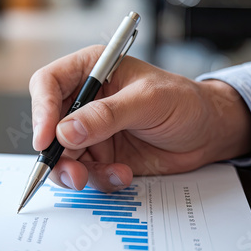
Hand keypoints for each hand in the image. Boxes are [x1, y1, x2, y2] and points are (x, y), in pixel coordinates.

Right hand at [30, 45, 250, 191]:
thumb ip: (107, 115)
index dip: (41, 110)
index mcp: (92, 71)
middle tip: (73, 171)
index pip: (48, 84)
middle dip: (57, 152)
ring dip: (78, 171)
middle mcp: (86, 101)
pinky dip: (102, 179)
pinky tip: (125, 174)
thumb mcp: (147, 101)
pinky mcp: (102, 155)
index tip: (45, 138)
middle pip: (49, 126)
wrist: (208, 133)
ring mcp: (92, 131)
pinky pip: (87, 173)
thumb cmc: (184, 102)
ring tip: (109, 173)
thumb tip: (65, 131)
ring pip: (64, 155)